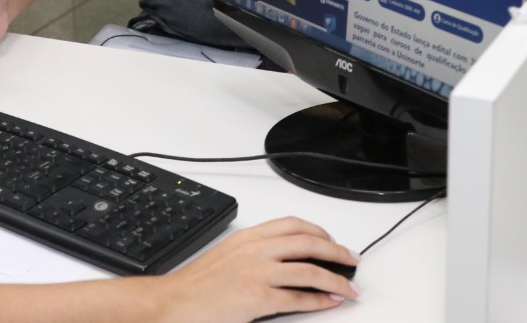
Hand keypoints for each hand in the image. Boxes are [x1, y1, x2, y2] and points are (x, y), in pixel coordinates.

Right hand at [150, 217, 359, 322]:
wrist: (175, 302)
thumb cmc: (196, 284)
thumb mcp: (226, 256)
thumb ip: (253, 253)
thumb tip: (281, 259)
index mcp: (247, 237)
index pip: (292, 224)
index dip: (319, 231)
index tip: (331, 240)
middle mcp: (255, 250)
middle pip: (308, 242)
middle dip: (337, 251)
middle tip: (352, 259)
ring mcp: (258, 273)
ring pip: (310, 270)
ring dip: (336, 279)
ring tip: (350, 287)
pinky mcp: (259, 297)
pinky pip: (300, 298)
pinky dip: (320, 300)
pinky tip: (330, 302)